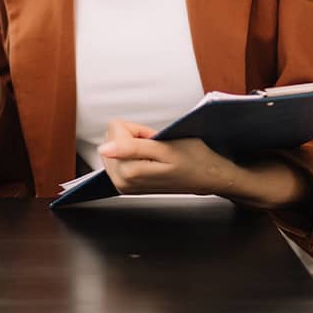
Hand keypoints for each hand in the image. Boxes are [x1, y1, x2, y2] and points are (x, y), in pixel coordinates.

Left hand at [97, 120, 239, 195]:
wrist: (208, 178)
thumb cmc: (194, 160)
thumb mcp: (166, 148)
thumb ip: (131, 147)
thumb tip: (104, 149)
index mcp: (129, 172)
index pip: (116, 128)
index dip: (138, 129)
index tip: (155, 139)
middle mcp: (121, 181)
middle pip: (111, 136)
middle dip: (134, 137)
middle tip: (156, 148)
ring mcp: (122, 184)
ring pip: (113, 144)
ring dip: (133, 145)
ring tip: (155, 155)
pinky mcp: (124, 184)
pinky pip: (116, 154)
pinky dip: (132, 153)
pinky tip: (149, 161)